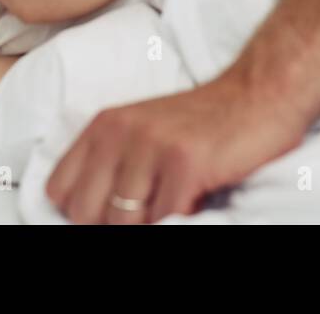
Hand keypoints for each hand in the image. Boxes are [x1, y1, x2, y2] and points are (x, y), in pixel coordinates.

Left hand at [44, 74, 309, 223]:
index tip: (111, 215)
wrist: (259, 93)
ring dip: (149, 224)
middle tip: (147, 215)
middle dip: (115, 225)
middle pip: (86, 214)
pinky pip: (166, 220)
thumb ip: (113, 164)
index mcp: (104, 126)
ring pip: (123, 223)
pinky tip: (195, 200)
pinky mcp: (185, 163)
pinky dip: (181, 220)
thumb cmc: (205, 122)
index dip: (82, 214)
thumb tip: (87, 216)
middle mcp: (121, 133)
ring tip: (172, 205)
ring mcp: (152, 146)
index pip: (60, 191)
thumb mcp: (144, 131)